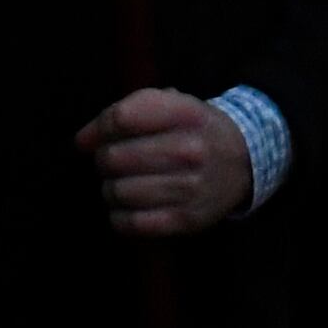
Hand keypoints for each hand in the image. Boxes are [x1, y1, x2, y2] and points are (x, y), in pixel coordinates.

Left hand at [75, 88, 252, 236]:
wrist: (245, 161)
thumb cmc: (196, 129)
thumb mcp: (174, 103)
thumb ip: (127, 112)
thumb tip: (82, 141)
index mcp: (185, 113)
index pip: (122, 118)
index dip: (96, 130)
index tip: (86, 140)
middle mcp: (189, 149)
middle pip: (115, 157)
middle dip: (103, 160)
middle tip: (111, 162)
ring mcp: (189, 187)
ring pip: (119, 192)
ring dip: (110, 189)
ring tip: (120, 184)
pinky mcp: (186, 220)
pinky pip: (132, 223)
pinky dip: (119, 217)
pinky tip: (126, 208)